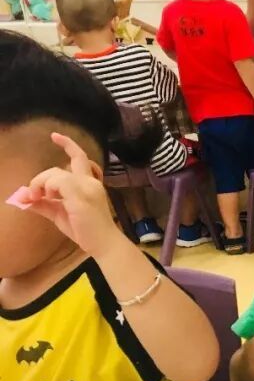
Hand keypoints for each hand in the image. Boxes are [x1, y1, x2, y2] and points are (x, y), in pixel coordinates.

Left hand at [23, 133, 125, 258]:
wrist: (104, 244)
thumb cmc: (86, 231)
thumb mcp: (60, 214)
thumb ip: (44, 204)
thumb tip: (22, 199)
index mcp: (89, 184)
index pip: (80, 158)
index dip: (68, 145)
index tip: (55, 136)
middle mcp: (90, 182)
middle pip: (59, 167)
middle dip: (41, 178)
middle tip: (33, 194)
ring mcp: (87, 187)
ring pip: (55, 173)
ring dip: (41, 184)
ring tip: (40, 198)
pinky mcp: (81, 195)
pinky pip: (58, 181)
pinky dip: (47, 188)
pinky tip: (48, 198)